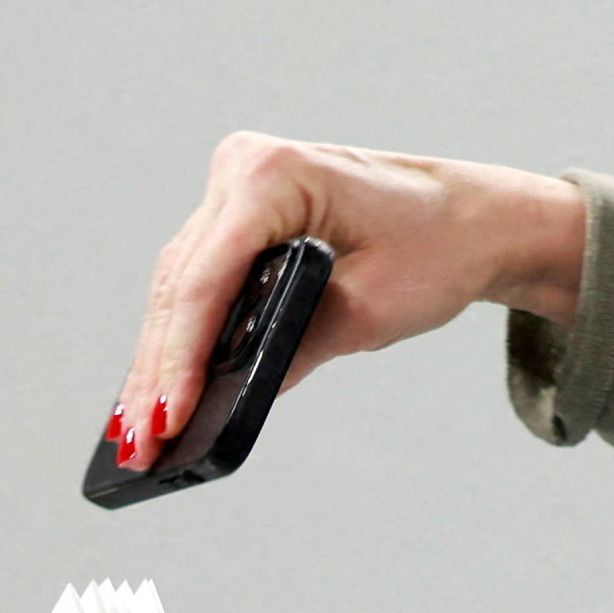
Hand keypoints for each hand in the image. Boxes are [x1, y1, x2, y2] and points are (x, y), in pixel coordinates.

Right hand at [105, 132, 590, 466]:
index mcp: (275, 175)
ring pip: (180, 285)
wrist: (474, 216)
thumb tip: (224, 402)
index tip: (166, 422)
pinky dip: (183, 333)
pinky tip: (160, 387)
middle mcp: (243, 167)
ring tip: (138, 432)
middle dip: (159, 370)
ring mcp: (236, 183)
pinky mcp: (240, 210)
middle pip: (182, 285)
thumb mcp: (368, 313)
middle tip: (138, 445)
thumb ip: (293, 352)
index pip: (208, 281)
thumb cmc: (437, 250)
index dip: (181, 360)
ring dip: (159, 357)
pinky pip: (199, 278)